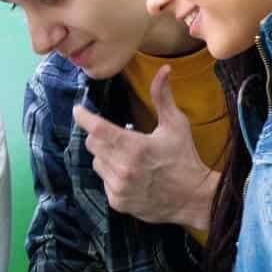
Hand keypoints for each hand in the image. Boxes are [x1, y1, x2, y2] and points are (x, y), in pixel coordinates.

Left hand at [72, 65, 216, 230]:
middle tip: (117, 136)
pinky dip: (112, 175)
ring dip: (106, 156)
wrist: (193, 198)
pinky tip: (131, 175)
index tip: (77, 110)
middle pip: (93, 144)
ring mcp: (119, 187)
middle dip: (100, 136)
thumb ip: (163, 98)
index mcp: (136, 147)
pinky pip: (103, 181)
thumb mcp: (176, 125)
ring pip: (96, 163)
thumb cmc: (184, 158)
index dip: (84, 117)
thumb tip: (163, 70)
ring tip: (128, 158)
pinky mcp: (117, 201)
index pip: (98, 129)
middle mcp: (124, 168)